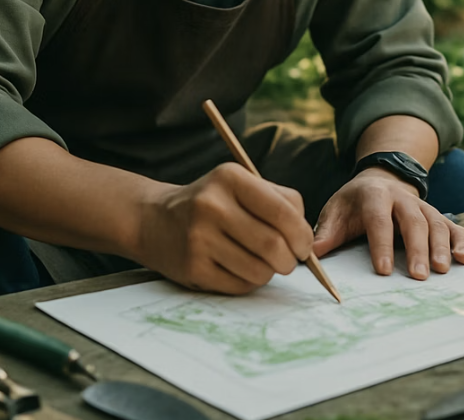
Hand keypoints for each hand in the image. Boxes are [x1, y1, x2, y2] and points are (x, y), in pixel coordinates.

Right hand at [137, 162, 313, 293]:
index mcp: (230, 178)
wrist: (154, 219)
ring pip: (260, 270)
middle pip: (274, 245)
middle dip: (290, 259)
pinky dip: (248, 282)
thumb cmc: (210, 203)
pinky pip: (240, 286)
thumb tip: (309, 239)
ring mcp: (199, 238)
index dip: (302, 234)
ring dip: (269, 272)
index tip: (304, 245)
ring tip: (259, 261)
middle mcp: (212, 205)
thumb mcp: (238, 185)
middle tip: (288, 260)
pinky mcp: (192, 267)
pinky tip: (236, 267)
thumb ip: (278, 201)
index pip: (283, 210)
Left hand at [312, 167, 463, 278]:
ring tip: (442, 270)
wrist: (379, 180)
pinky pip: (454, 227)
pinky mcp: (437, 215)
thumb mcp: (336, 211)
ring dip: (441, 247)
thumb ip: (326, 232)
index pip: (378, 220)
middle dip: (416, 248)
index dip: (381, 244)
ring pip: (436, 223)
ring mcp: (422, 206)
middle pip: (412, 221)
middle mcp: (402, 198)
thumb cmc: (354, 203)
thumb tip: (311, 253)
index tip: (382, 270)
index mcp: (373, 195)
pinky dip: (462, 242)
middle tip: (418, 276)